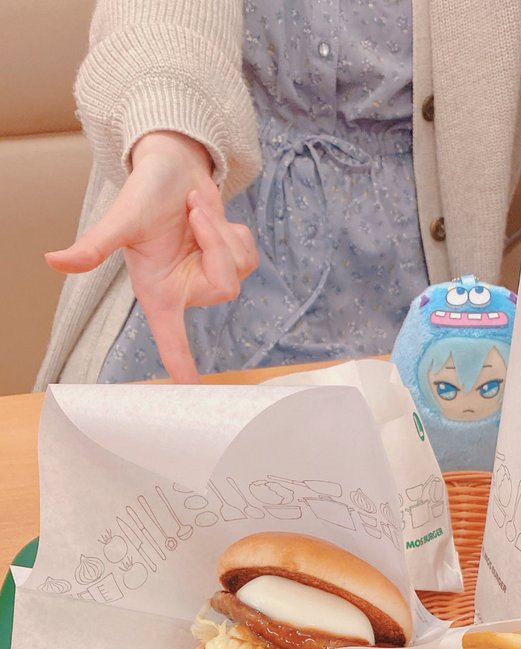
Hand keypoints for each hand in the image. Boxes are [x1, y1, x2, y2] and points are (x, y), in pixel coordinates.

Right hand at [46, 131, 257, 381]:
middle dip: (215, 242)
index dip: (181, 364)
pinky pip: (248, 254)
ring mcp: (209, 276)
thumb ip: (93, 246)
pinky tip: (212, 218)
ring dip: (221, 230)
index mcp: (160, 291)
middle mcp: (186, 289)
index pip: (171, 337)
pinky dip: (233, 229)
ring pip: (239, 268)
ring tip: (196, 211)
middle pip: (224, 286)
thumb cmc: (142, 194)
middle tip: (194, 211)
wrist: (171, 168)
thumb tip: (54, 261)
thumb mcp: (120, 219)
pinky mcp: (230, 260)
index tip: (190, 390)